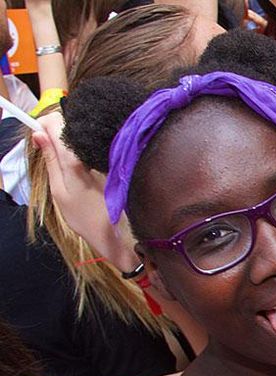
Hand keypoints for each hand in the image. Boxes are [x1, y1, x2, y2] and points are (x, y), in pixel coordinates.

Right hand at [31, 112, 140, 271]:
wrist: (118, 235)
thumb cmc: (86, 218)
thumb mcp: (59, 192)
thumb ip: (50, 160)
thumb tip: (39, 133)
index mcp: (75, 159)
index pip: (55, 122)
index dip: (44, 125)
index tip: (41, 139)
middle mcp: (94, 152)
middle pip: (71, 125)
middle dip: (59, 132)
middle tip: (54, 152)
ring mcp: (108, 156)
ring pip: (85, 134)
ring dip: (74, 141)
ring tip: (72, 163)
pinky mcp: (117, 162)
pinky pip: (98, 145)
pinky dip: (88, 149)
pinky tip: (87, 167)